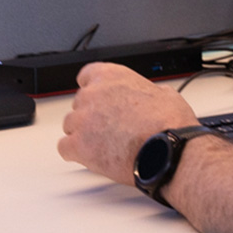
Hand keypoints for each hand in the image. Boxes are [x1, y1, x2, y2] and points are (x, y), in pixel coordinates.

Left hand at [57, 62, 200, 184]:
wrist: (167, 149)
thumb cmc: (168, 123)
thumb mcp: (164, 93)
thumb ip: (146, 92)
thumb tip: (150, 97)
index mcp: (112, 76)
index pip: (87, 75)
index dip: (93, 89)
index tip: (98, 99)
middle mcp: (92, 94)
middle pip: (79, 103)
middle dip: (91, 115)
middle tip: (109, 128)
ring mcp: (82, 120)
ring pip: (70, 125)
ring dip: (83, 134)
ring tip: (104, 145)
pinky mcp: (77, 145)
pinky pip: (64, 148)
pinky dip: (75, 153)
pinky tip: (91, 157)